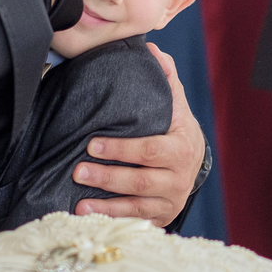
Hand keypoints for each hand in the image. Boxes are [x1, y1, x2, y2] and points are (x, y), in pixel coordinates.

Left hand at [73, 43, 205, 226]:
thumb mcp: (175, 102)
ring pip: (137, 206)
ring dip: (106, 206)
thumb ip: (165, 76)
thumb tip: (152, 48)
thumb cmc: (175, 128)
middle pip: (141, 180)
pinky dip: (113, 221)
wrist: (193, 163)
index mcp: (181, 148)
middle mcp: (179, 178)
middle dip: (108, 176)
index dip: (121, 149)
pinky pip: (136, 223)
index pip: (150, 150)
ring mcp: (171, 201)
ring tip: (79, 202)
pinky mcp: (162, 218)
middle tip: (78, 170)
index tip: (92, 143)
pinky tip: (90, 219)